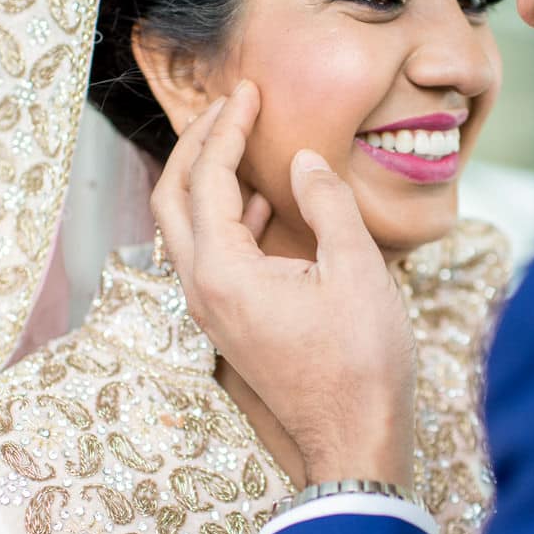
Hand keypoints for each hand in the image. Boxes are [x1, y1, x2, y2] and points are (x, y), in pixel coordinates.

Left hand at [150, 81, 417, 488]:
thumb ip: (328, 204)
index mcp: (224, 272)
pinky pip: (208, 256)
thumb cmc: (361, 363)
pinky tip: (260, 203)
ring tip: (240, 142)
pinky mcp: (230, 324)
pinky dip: (224, 216)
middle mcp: (202, 290)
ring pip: (185, 229)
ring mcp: (212, 311)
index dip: (226, 128)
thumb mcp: (357, 271)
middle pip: (172, 199)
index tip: (247, 91)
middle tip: (228, 108)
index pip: (207, 178)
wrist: (354, 441)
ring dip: (205, 179)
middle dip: (195, 146)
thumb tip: (302, 161)